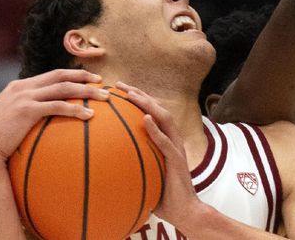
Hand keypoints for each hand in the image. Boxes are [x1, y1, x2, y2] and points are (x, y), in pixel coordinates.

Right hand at [0, 69, 107, 161]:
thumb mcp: (7, 122)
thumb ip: (22, 116)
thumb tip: (39, 124)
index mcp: (19, 87)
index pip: (51, 75)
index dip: (71, 75)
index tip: (88, 78)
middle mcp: (23, 88)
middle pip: (60, 76)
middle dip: (83, 77)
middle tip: (101, 81)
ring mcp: (25, 97)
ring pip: (63, 88)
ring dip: (86, 91)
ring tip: (103, 97)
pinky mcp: (27, 110)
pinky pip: (58, 107)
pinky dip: (75, 110)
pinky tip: (89, 117)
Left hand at [116, 82, 203, 226]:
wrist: (184, 210)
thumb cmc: (163, 194)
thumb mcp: (147, 171)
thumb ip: (136, 160)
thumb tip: (109, 159)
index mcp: (166, 139)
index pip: (151, 112)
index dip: (137, 98)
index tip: (118, 90)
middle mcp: (173, 138)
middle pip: (157, 108)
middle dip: (139, 94)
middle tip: (120, 85)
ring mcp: (176, 147)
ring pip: (164, 118)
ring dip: (147, 104)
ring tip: (132, 95)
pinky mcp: (177, 159)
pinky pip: (165, 141)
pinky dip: (155, 129)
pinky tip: (144, 119)